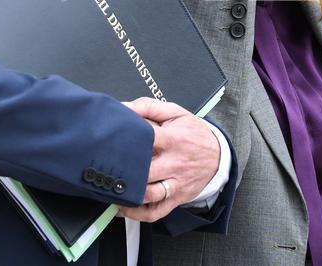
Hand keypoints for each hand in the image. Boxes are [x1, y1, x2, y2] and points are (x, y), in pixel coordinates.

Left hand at [118, 97, 220, 221]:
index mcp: (173, 140)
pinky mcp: (176, 198)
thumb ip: (148, 107)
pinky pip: (156, 212)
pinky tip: (123, 207)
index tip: (107, 143)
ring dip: (128, 195)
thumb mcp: (175, 113)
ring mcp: (176, 183)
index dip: (126, 142)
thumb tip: (123, 108)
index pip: (147, 140)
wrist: (219, 155)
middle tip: (102, 169)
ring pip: (149, 194)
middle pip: (145, 171)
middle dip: (123, 171)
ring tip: (109, 189)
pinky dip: (137, 213)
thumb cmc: (193, 133)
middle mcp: (175, 163)